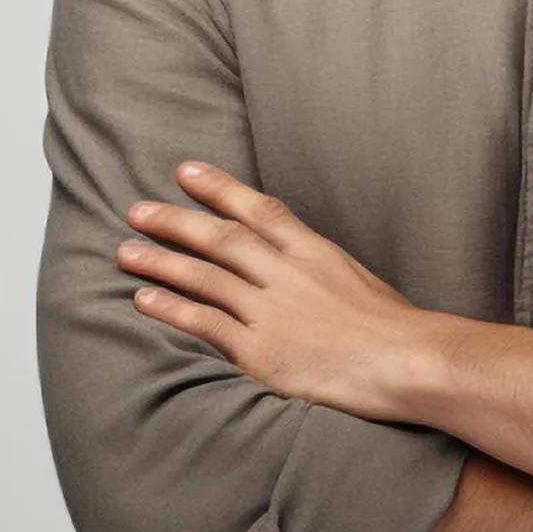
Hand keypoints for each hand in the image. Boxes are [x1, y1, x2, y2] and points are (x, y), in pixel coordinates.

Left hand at [115, 160, 431, 419]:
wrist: (407, 361)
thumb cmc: (395, 328)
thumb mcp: (358, 279)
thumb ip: (321, 269)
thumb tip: (297, 265)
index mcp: (314, 250)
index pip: (258, 209)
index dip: (219, 187)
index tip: (186, 171)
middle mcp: (287, 273)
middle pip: (221, 237)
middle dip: (175, 220)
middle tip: (136, 209)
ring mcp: (271, 310)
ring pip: (204, 276)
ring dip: (161, 261)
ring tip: (125, 250)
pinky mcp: (261, 350)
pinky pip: (206, 323)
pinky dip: (172, 309)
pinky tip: (145, 300)